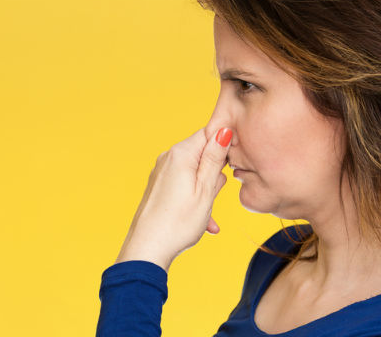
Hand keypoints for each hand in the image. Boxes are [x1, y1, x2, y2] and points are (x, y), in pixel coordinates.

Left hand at [115, 126, 231, 271]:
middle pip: (202, 154)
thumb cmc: (178, 222)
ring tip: (207, 215)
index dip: (225, 145)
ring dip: (206, 191)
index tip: (234, 164)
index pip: (210, 133)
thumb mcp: (205, 190)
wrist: (147, 249)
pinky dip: (194, 200)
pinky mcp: (159, 186)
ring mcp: (161, 172)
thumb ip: (215, 158)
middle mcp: (168, 158)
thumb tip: (223, 131)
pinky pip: (184, 186)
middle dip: (215, 173)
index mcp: (181, 154)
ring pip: (195, 174)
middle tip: (216, 195)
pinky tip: (203, 223)